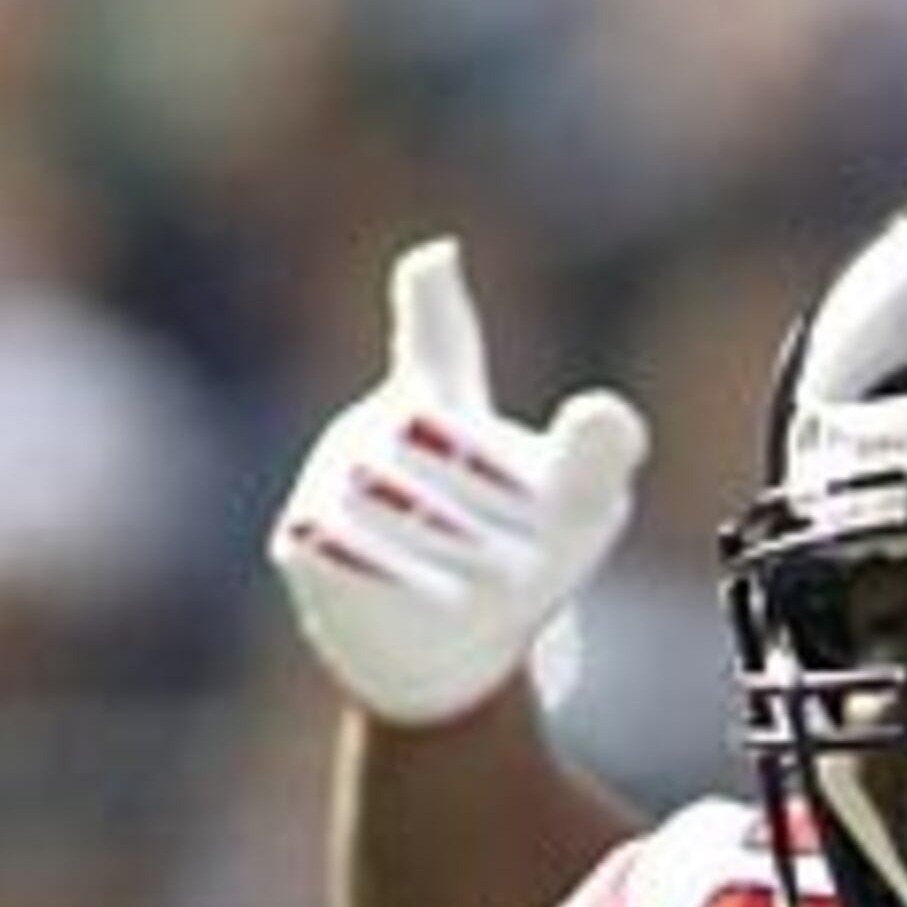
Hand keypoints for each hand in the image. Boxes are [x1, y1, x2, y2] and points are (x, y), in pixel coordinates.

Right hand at [267, 237, 648, 724]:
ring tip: (503, 575)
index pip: (439, 343)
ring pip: (390, 490)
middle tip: (534, 550)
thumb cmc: (517, 553)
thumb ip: (597, 452)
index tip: (438, 260)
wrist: (445, 646)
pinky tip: (449, 597)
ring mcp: (333, 477)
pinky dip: (406, 572)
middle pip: (436, 437)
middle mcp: (378, 428)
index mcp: (441, 401)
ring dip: (459, 538)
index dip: (436, 307)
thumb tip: (602, 410)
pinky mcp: (304, 535)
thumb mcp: (577, 505)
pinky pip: (345, 540)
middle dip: (495, 493)